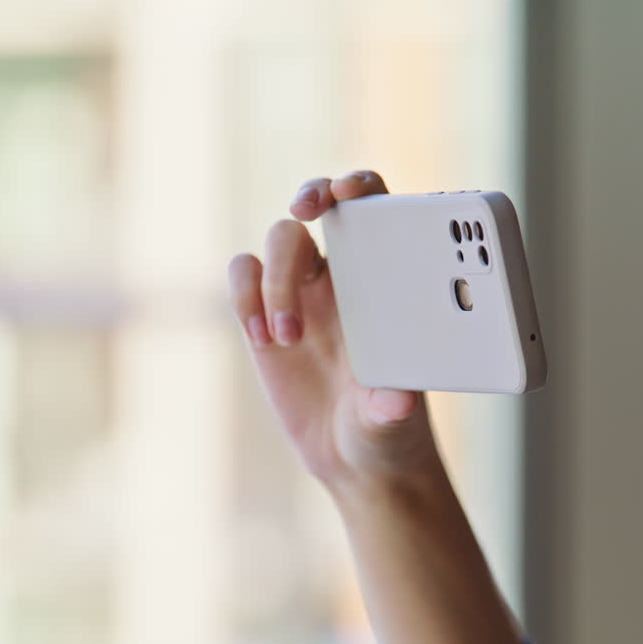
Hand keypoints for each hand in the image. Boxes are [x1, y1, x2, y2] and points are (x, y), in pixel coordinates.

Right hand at [227, 170, 440, 487]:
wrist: (355, 459)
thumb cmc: (390, 430)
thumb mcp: (395, 421)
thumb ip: (393, 407)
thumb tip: (399, 400)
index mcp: (385, 281)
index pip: (373, 207)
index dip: (358, 184)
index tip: (348, 192)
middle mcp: (342, 276)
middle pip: (318, 206)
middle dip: (310, 194)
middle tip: (304, 211)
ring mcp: (299, 294)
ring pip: (278, 242)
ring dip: (277, 281)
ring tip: (287, 338)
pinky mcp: (262, 319)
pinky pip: (243, 277)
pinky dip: (246, 297)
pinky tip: (266, 340)